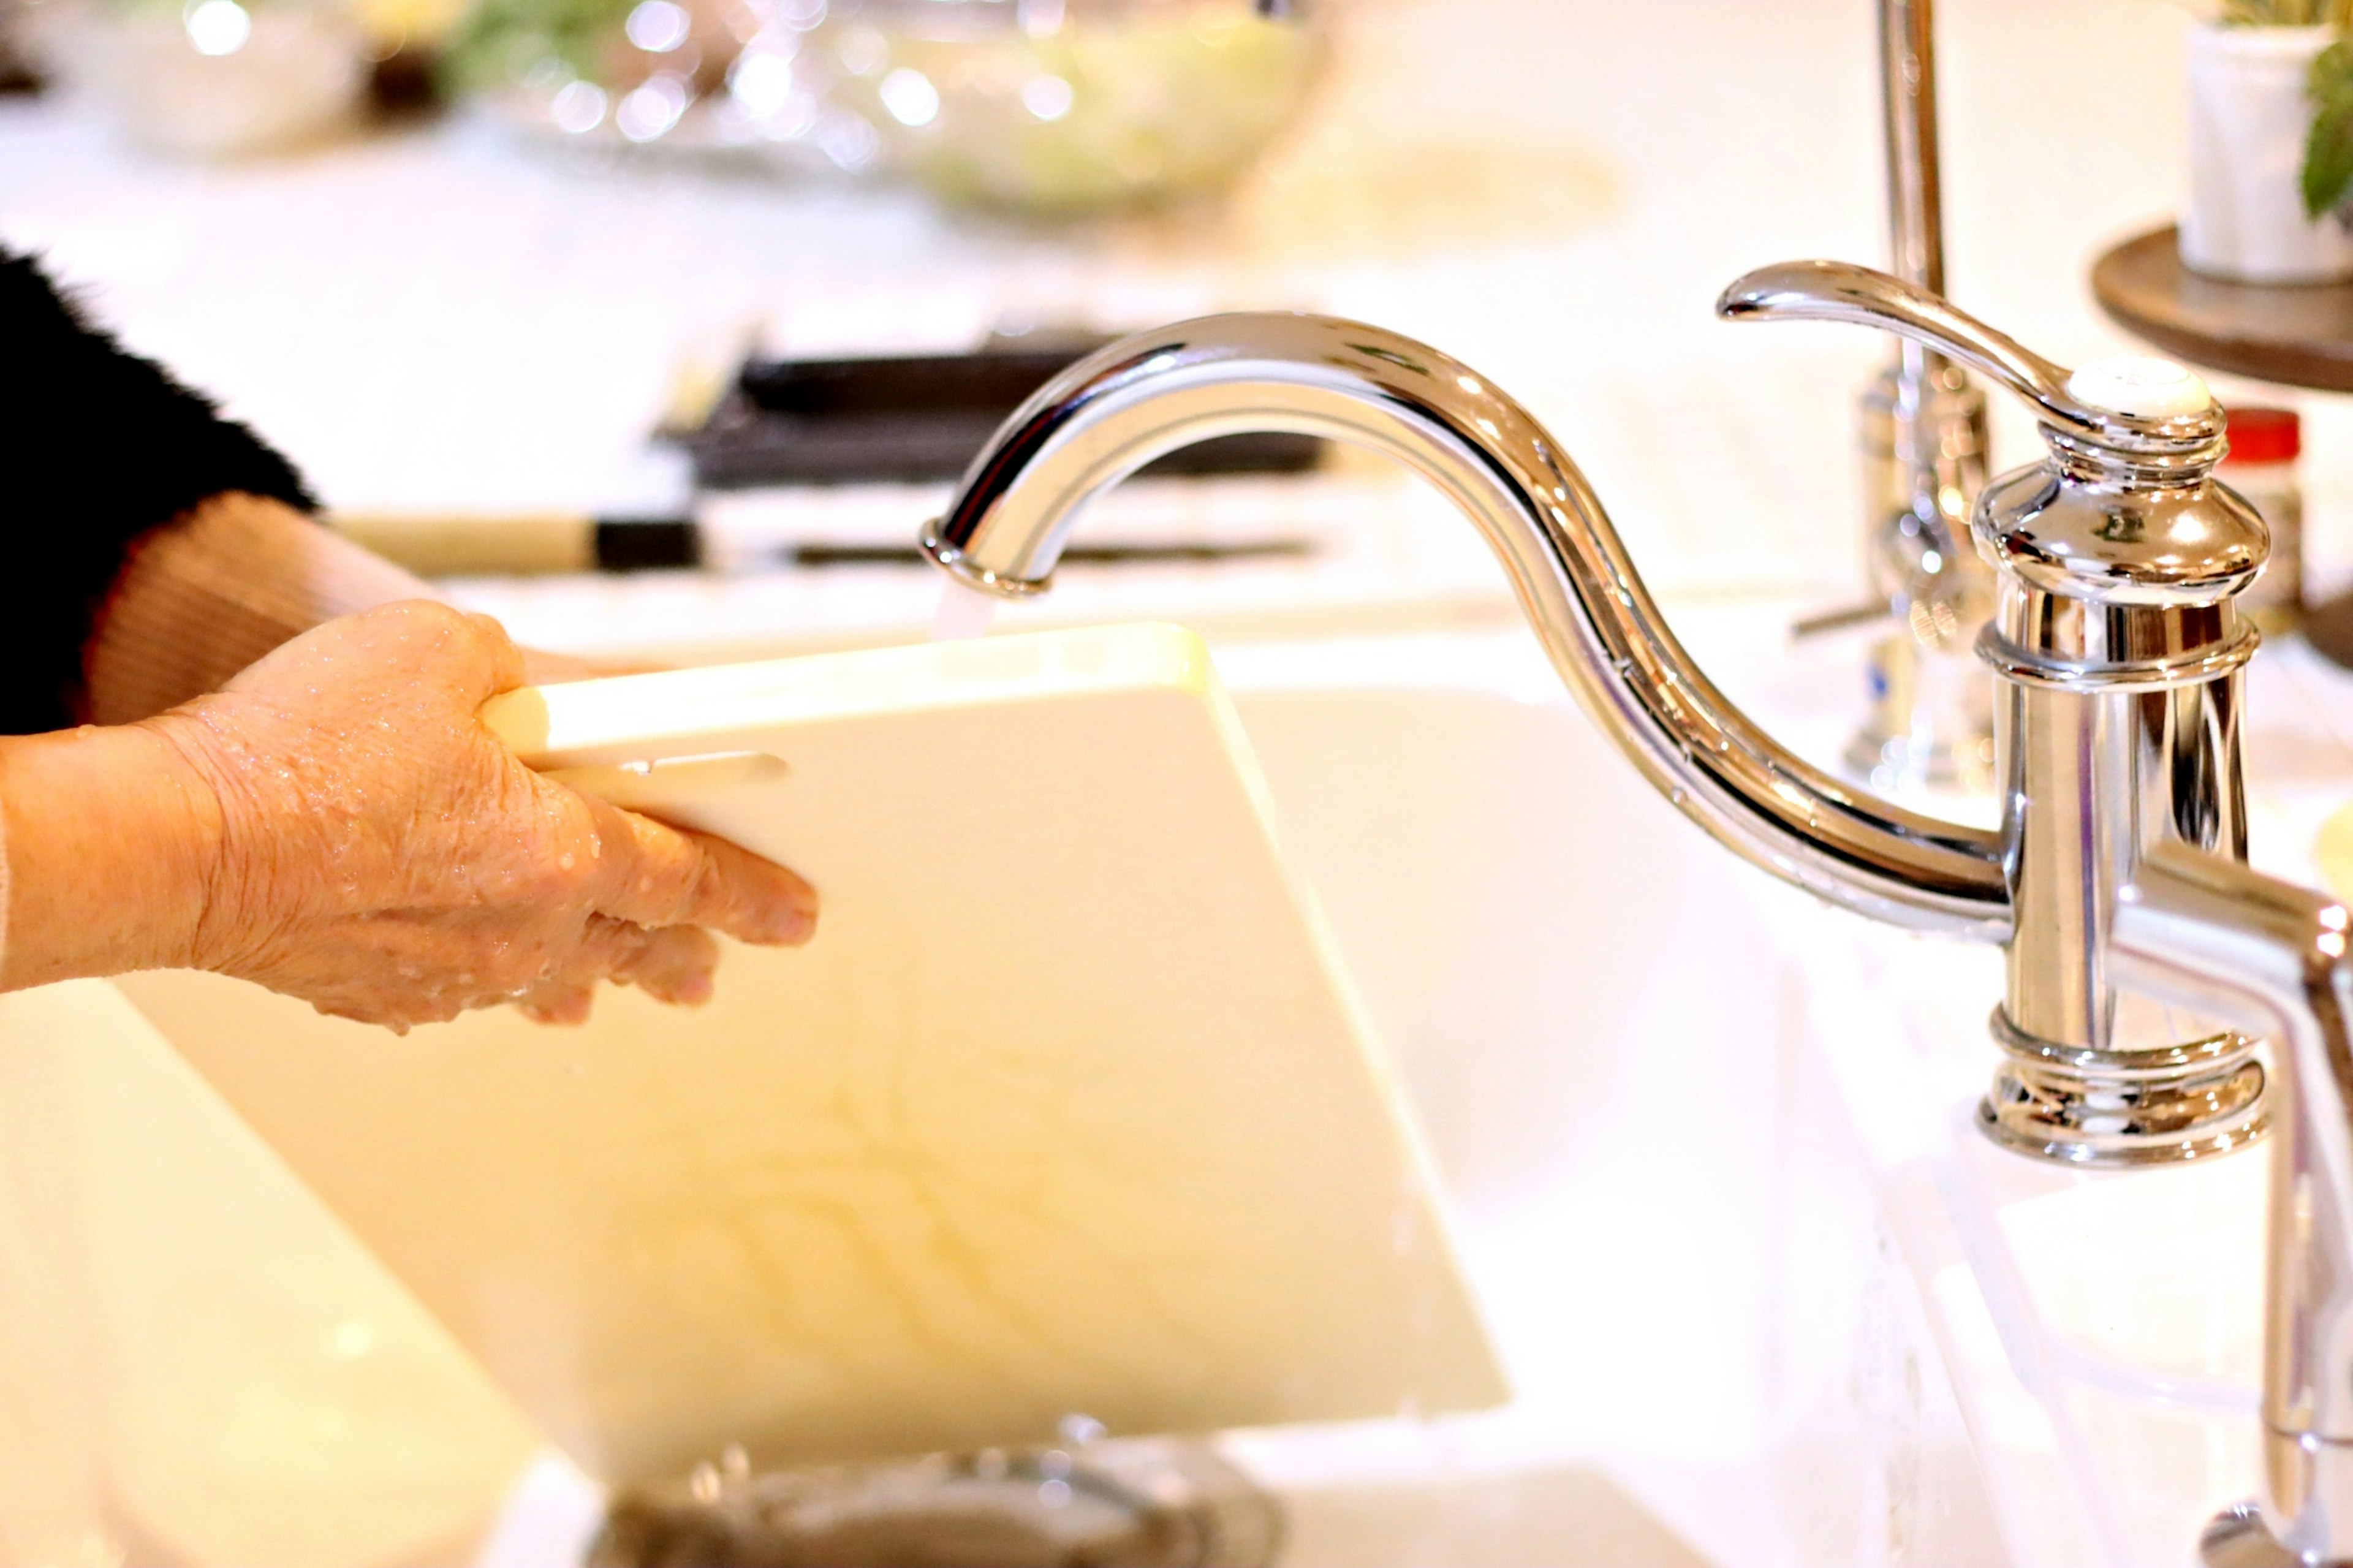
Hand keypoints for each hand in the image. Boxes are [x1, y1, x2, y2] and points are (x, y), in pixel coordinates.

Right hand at [138, 601, 814, 1029]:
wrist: (180, 844)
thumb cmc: (297, 751)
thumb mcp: (442, 652)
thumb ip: (533, 674)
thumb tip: (577, 694)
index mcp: (559, 848)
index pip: (688, 873)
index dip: (751, 892)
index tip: (794, 912)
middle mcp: (525, 927)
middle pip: (637, 943)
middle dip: (686, 952)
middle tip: (714, 965)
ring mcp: (458, 973)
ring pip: (560, 978)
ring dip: (605, 975)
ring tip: (631, 986)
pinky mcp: (390, 994)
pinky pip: (473, 995)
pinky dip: (505, 984)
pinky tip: (510, 986)